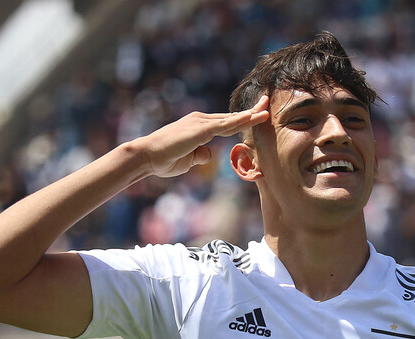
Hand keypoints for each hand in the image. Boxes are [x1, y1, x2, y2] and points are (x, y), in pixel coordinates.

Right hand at [140, 96, 269, 177]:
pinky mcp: (200, 130)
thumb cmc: (164, 160)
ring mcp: (200, 123)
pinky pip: (224, 125)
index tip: (257, 114)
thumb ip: (200, 155)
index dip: (242, 119)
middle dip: (251, 111)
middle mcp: (201, 120)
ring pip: (230, 120)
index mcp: (199, 126)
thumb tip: (209, 154)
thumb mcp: (188, 160)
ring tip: (267, 110)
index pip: (226, 122)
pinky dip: (239, 121)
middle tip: (268, 103)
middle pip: (231, 117)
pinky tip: (251, 117)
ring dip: (250, 115)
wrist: (147, 156)